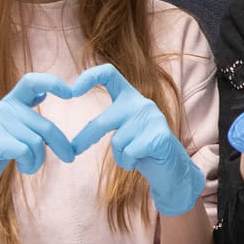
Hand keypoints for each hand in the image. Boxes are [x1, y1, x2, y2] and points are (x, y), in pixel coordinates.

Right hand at [0, 73, 75, 235]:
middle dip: (61, 143)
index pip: (31, 82)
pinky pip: (24, 151)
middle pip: (44, 125)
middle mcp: (1, 109)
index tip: (71, 93)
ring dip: (37, 161)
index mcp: (8, 104)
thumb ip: (25, 116)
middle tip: (69, 157)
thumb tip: (43, 92)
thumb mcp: (10, 131)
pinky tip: (20, 168)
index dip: (52, 82)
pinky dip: (28, 163)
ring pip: (36, 142)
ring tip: (27, 167)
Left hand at [69, 64, 204, 216]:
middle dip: (85, 138)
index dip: (89, 77)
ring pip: (117, 142)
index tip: (71, 91)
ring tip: (134, 156)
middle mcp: (141, 103)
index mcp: (131, 97)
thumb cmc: (143, 149)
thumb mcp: (124, 128)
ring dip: (120, 156)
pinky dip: (130, 163)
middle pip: (103, 120)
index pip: (109, 73)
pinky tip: (142, 160)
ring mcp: (152, 118)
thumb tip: (75, 129)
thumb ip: (108, 120)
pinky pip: (129, 153)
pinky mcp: (159, 136)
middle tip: (72, 151)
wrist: (173, 169)